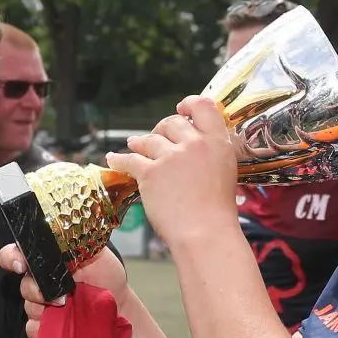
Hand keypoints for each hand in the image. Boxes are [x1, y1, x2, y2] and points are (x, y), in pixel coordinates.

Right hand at [0, 243, 126, 337]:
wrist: (118, 302)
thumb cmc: (105, 274)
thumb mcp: (94, 250)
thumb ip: (75, 242)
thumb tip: (63, 238)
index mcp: (45, 259)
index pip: (14, 254)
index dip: (11, 258)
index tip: (20, 265)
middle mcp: (39, 281)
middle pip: (22, 286)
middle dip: (35, 290)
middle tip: (59, 295)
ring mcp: (42, 304)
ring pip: (28, 308)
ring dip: (43, 309)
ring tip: (66, 307)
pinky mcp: (46, 325)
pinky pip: (33, 329)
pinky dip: (42, 329)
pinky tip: (59, 325)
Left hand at [105, 95, 238, 247]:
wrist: (205, 233)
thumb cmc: (218, 212)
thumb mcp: (226, 172)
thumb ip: (212, 153)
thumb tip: (197, 148)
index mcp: (218, 142)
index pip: (203, 106)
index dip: (189, 103)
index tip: (181, 108)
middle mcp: (194, 143)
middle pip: (172, 122)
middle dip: (162, 128)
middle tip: (158, 137)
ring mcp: (170, 156)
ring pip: (149, 139)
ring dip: (139, 142)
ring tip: (133, 144)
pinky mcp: (150, 172)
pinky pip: (129, 160)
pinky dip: (119, 159)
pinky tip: (112, 159)